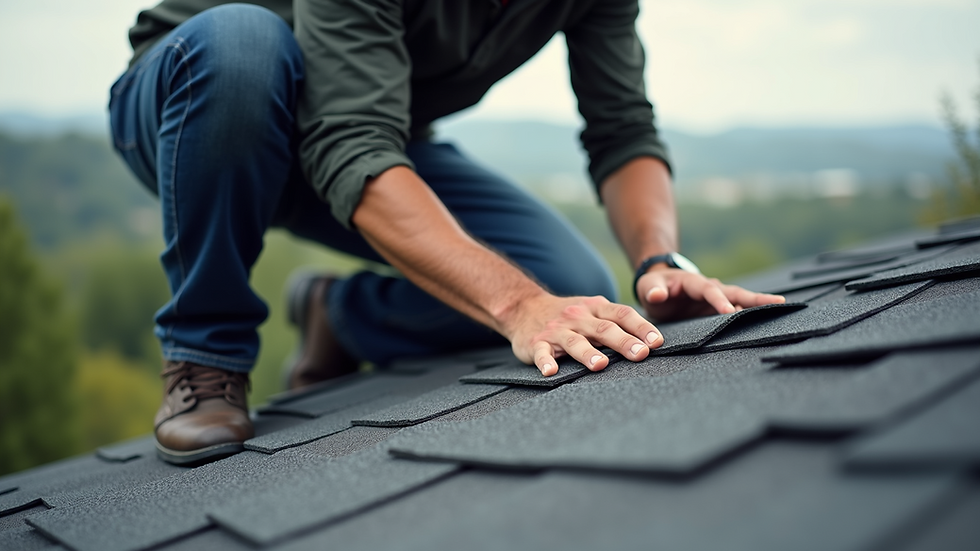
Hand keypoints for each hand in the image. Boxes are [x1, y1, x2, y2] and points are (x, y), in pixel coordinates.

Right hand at [504, 293, 663, 376]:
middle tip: (640, 354)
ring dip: (587, 353)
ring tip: (600, 365)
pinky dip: (545, 361)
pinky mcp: (536, 342)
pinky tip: (550, 371)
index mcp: (595, 308)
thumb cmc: (569, 316)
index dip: (640, 327)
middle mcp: (578, 317)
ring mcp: (556, 330)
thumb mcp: (593, 312)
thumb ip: (616, 323)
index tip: (656, 342)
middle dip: (623, 341)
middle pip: (603, 329)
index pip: (622, 314)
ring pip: (574, 341)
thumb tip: (651, 343)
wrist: (524, 307)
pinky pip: (541, 352)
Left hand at [636, 266, 784, 321]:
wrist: (658, 287)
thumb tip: (658, 295)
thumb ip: (651, 291)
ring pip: (740, 302)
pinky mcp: (717, 310)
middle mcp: (710, 288)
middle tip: (778, 303)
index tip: (729, 312)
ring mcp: (716, 300)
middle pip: (735, 292)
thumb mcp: (648, 287)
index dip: (719, 300)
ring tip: (781, 309)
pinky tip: (766, 323)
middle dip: (754, 298)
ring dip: (758, 305)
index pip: (709, 290)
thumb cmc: (653, 286)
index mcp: (693, 282)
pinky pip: (736, 312)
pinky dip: (750, 316)